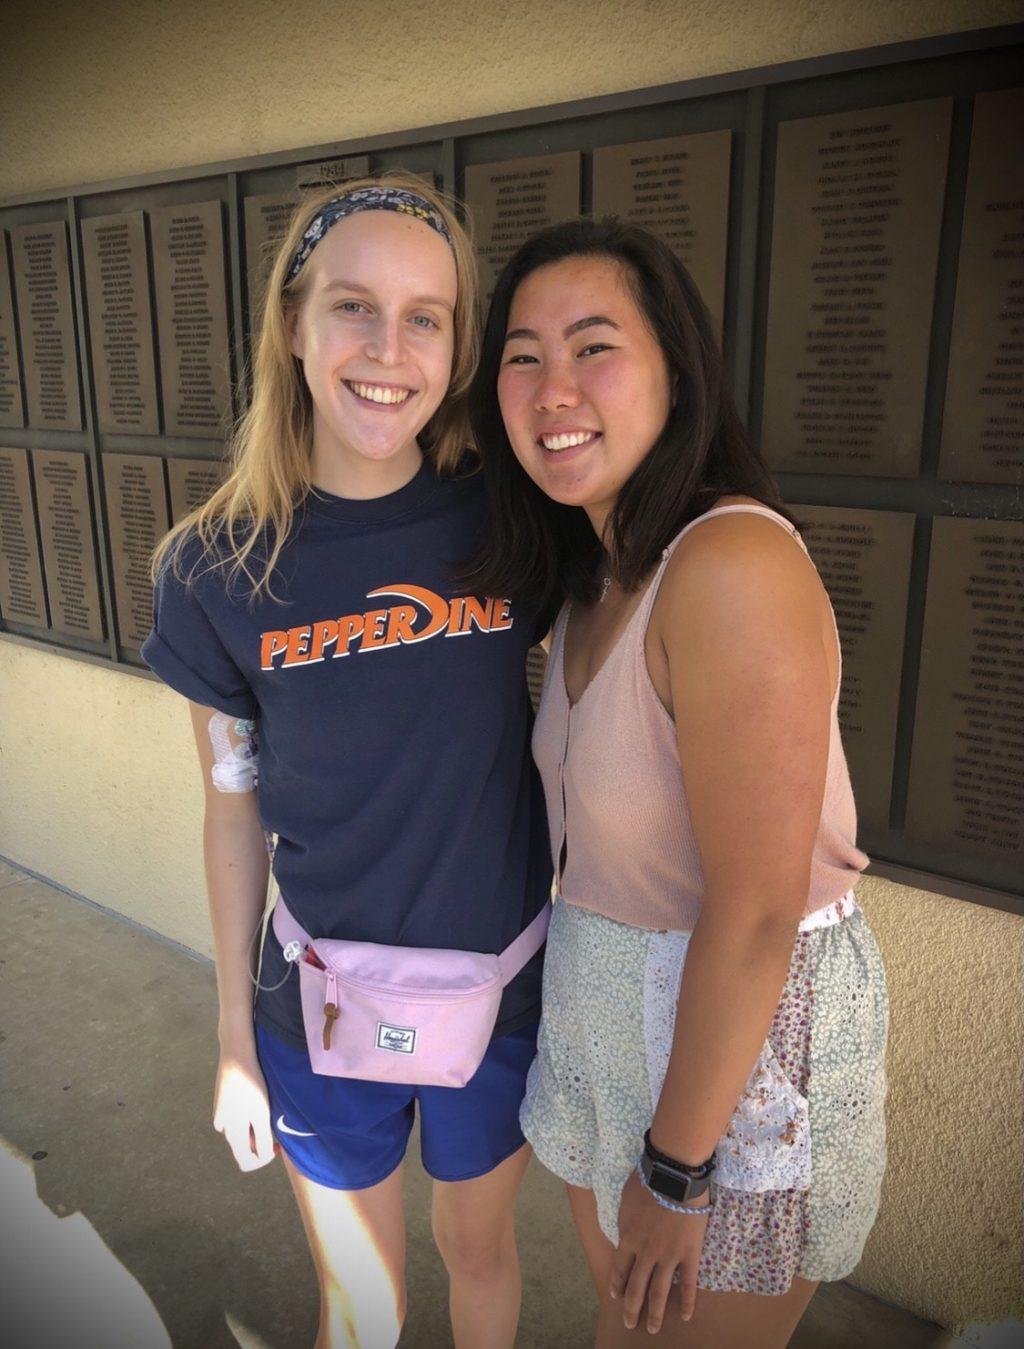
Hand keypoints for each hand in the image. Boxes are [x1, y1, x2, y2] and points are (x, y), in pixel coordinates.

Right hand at [212, 1046, 276, 1171]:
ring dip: (254, 1129)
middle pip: (243, 1148)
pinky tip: (256, 1101)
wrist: (236, 1054)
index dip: (264, 1160)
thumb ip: (262, 1139)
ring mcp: (221, 1114)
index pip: (246, 1162)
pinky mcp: (222, 1103)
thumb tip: (263, 1156)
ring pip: (240, 1132)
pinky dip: (247, 1117)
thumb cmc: (252, 1084)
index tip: (277, 1146)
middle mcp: (223, 1127)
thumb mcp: (261, 1114)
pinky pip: (236, 1119)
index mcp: (232, 1133)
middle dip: (260, 1145)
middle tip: (275, 1130)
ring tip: (266, 1110)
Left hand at [609, 1169, 710, 1332]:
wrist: (673, 1176)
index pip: (620, 1269)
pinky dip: (687, 1301)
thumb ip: (625, 1220)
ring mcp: (668, 1256)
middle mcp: (646, 1253)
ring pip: (659, 1291)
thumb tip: (624, 1232)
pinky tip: (686, 1315)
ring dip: (655, 1312)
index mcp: (628, 1238)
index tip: (616, 1297)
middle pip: (636, 1286)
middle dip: (632, 1307)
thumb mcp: (625, 1200)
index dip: (618, 1284)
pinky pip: (688, 1283)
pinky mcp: (689, 1254)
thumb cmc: (646, 1181)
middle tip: (630, 1323)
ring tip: (653, 1329)